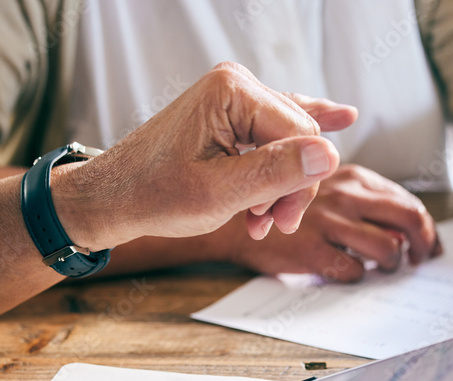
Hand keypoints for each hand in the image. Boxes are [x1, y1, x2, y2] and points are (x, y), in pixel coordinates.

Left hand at [52, 62, 357, 249]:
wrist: (113, 199)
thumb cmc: (154, 195)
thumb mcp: (219, 194)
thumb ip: (275, 173)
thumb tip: (328, 156)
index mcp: (232, 91)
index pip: (301, 134)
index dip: (302, 184)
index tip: (283, 221)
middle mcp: (235, 84)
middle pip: (297, 136)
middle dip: (290, 186)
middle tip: (272, 224)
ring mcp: (231, 98)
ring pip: (286, 141)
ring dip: (279, 184)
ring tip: (259, 218)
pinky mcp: (228, 114)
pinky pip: (273, 128)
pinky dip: (289, 151)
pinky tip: (339, 117)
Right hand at [222, 164, 441, 280]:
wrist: (234, 222)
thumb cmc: (284, 206)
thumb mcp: (322, 184)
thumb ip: (360, 195)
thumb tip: (404, 222)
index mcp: (352, 178)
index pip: (407, 201)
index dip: (425, 227)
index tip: (427, 244)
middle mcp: (344, 196)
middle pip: (410, 219)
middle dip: (423, 244)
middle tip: (418, 260)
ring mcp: (328, 223)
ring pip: (388, 248)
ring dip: (392, 265)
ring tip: (382, 269)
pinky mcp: (311, 250)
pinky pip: (354, 270)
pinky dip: (359, 277)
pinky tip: (348, 272)